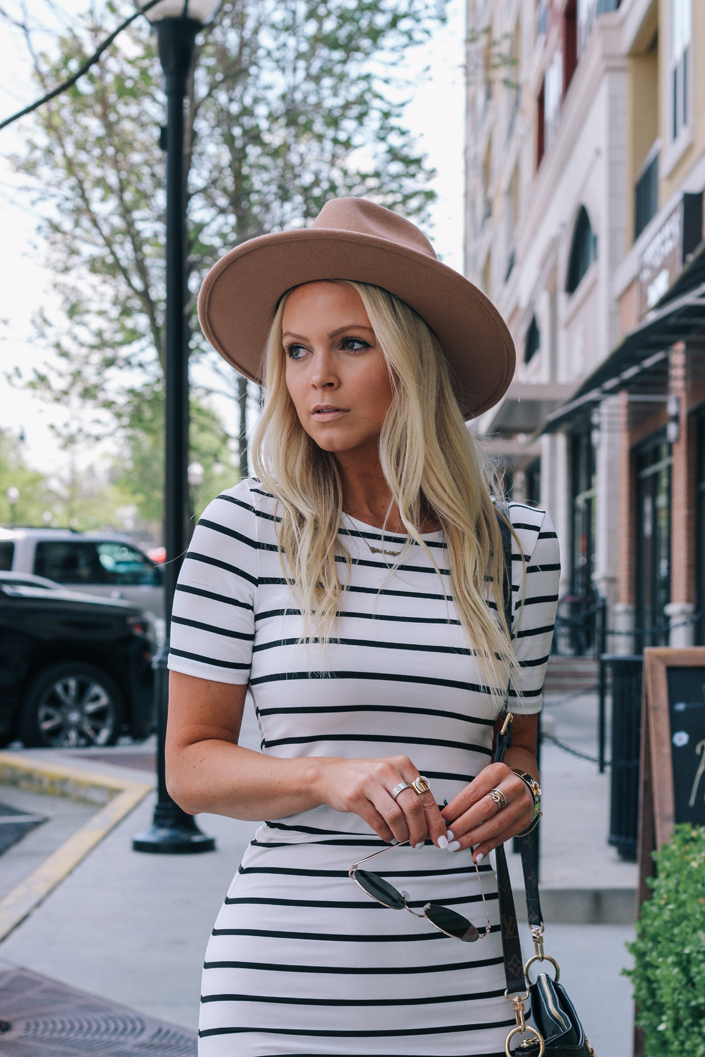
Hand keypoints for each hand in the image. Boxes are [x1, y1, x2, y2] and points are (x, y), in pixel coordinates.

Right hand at [313, 755, 448, 847]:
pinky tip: (388, 836)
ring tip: (402, 839)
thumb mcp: (391, 776)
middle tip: (419, 843)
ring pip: (396, 816)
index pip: (426, 796)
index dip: (435, 821)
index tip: (440, 837)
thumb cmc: (366, 778)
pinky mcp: (355, 796)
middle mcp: (387, 771)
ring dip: (402, 834)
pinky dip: (386, 834)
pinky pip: (377, 822)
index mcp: (402, 764)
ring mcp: (370, 783)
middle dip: (420, 831)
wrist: (329, 775)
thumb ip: (411, 794)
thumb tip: (432, 823)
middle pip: (413, 807)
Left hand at [441, 763, 534, 861]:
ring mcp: (521, 804)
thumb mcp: (484, 781)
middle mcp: (512, 786)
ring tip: (457, 846)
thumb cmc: (497, 784)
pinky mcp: (525, 820)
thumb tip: (446, 819)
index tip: (442, 820)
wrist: (524, 785)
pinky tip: (476, 854)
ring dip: (474, 838)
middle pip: (484, 809)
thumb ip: (468, 797)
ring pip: (495, 825)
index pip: (472, 793)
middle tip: (448, 836)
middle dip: (464, 825)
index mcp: (497, 772)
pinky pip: (504, 836)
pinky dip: (488, 847)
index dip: (456, 808)